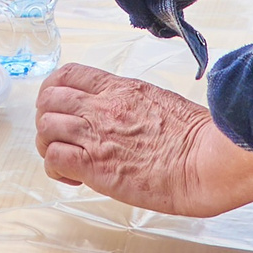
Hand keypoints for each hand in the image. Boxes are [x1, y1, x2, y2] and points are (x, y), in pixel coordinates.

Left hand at [34, 66, 252, 216]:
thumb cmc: (198, 139)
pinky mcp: (94, 164)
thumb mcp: (162, 103)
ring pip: (45, 128)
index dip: (55, 91)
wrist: (207, 161)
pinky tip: (73, 178)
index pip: (68, 74)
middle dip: (47, 118)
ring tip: (66, 161)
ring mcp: (95, 134)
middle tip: (61, 138)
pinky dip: (56, 169)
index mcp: (120, 88)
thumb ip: (136, 105)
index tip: (61, 108)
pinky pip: (54, 158)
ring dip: (49, 145)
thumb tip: (130, 116)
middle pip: (49, 99)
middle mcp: (102, 106)